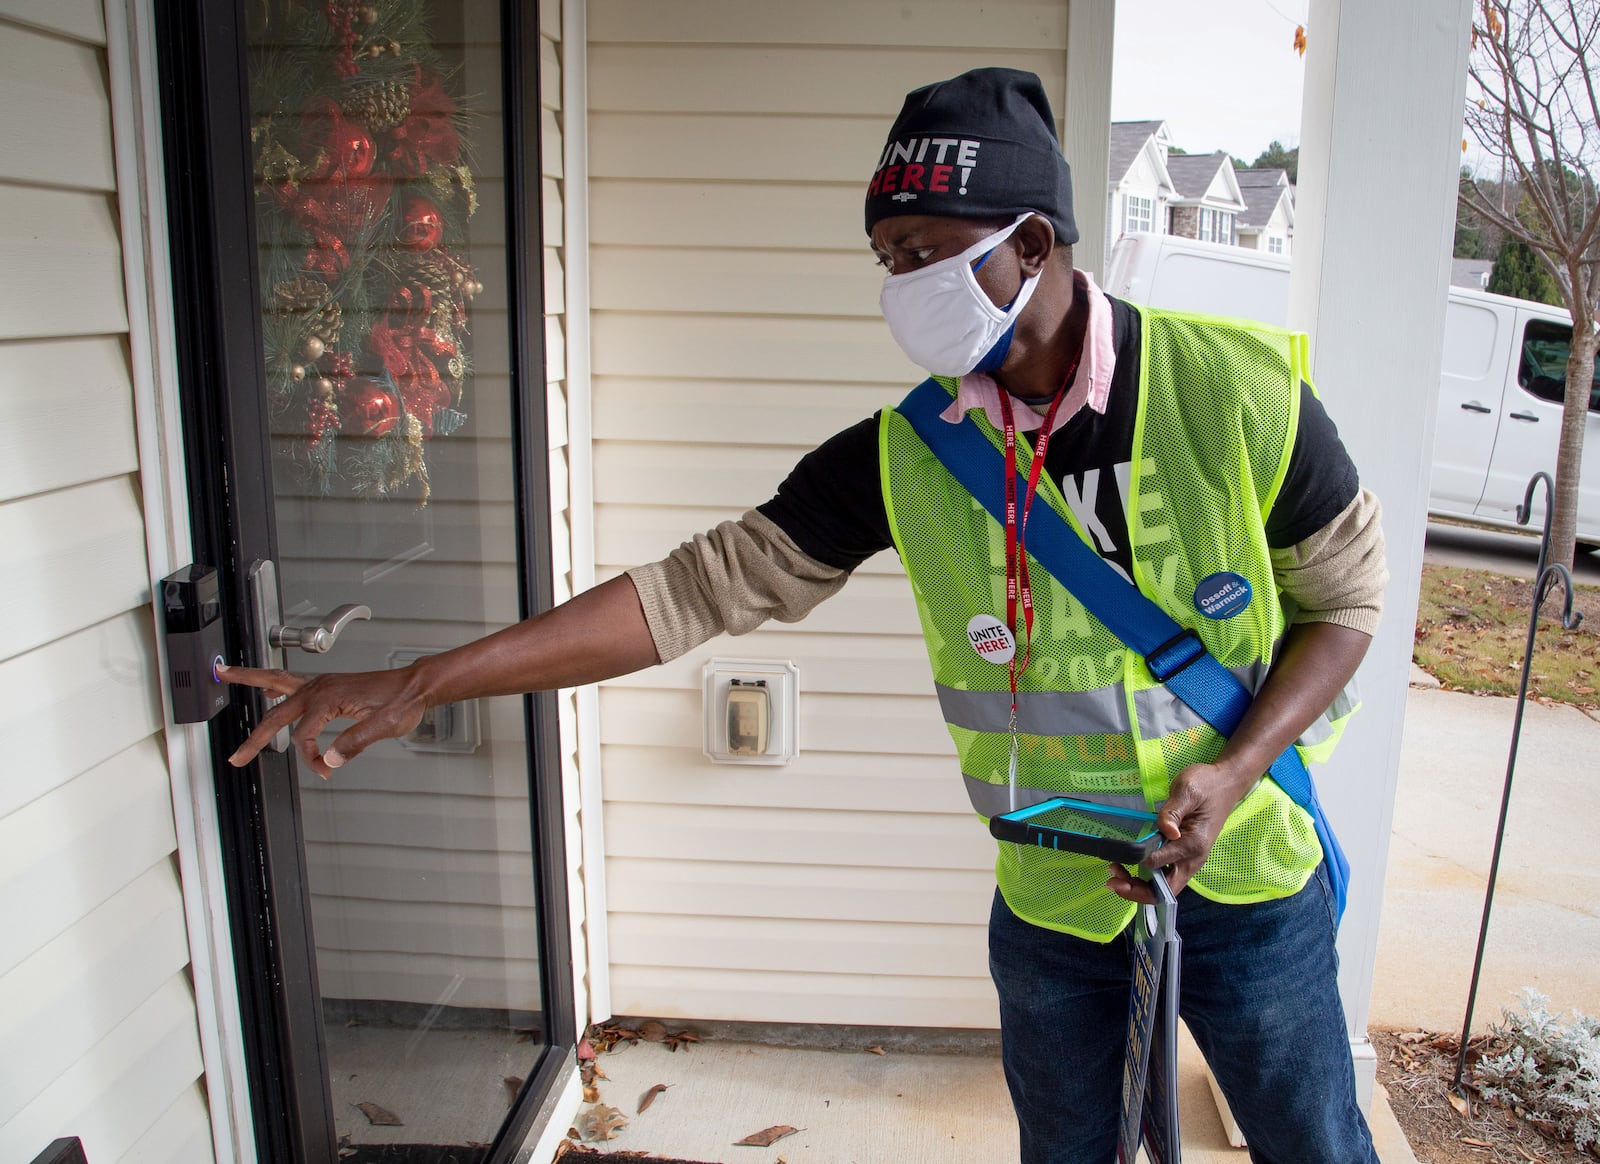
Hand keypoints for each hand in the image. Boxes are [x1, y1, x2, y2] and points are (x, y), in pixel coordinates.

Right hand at [218, 662, 428, 778]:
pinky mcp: (326, 685)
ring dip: (248, 680)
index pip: (304, 736)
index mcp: (329, 698)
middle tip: (236, 757)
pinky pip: (290, 682)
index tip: (324, 770)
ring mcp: (321, 683)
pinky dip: (271, 683)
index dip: (310, 758)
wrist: (415, 685)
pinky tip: (264, 688)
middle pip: (276, 714)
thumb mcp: (384, 726)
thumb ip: (355, 742)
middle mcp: (320, 687)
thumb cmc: (402, 701)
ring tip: (224, 674)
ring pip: (275, 681)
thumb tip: (329, 760)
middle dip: (254, 738)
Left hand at [1105, 760, 1255, 903]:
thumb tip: (1166, 831)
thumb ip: (1173, 811)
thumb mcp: (1188, 791)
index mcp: (1193, 845)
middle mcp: (1192, 859)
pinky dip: (1146, 877)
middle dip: (1137, 891)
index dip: (1138, 867)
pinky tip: (1129, 865)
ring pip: (1164, 886)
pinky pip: (1164, 875)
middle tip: (1112, 881)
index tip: (1118, 859)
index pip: (1160, 865)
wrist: (1226, 783)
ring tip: (1116, 872)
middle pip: (1164, 891)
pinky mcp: (1184, 855)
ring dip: (1139, 886)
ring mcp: (1189, 859)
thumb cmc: (1207, 785)